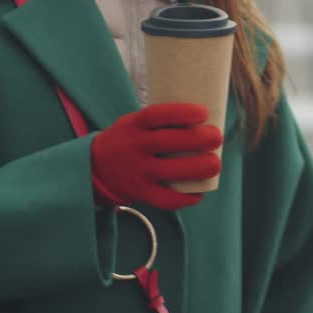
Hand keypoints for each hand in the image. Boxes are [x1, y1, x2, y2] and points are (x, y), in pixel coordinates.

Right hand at [90, 103, 221, 210]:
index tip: (204, 113)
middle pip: (168, 143)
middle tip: (217, 137)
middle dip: (198, 140)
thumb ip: (160, 121)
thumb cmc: (128, 139)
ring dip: (198, 168)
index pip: (156, 115)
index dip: (181, 113)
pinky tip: (198, 194)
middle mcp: (133, 147)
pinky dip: (184, 199)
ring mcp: (136, 172)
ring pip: (170, 172)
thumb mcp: (134, 122)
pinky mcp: (139, 192)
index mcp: (133, 125)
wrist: (94, 167)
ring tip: (215, 164)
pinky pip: (164, 199)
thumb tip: (205, 117)